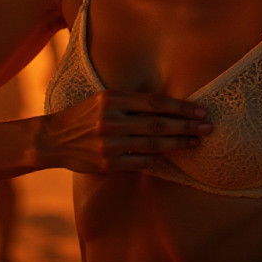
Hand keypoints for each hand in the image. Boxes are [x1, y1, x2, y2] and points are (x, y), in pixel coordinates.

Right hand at [37, 90, 211, 173]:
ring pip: (153, 144)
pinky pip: (140, 161)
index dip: (181, 107)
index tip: (201, 111)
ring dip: (178, 143)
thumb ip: (132, 102)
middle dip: (186, 126)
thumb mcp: (105, 99)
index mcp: (113, 98)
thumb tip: (169, 105)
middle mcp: (111, 119)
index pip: (155, 102)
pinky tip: (172, 156)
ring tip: (196, 142)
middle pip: (158, 123)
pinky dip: (157, 159)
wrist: (54, 138)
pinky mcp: (107, 163)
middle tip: (208, 127)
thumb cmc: (85, 115)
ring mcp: (109, 142)